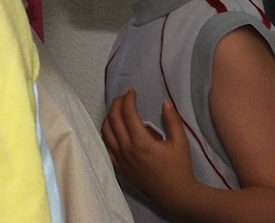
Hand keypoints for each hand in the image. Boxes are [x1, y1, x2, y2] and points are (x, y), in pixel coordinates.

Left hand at [103, 90, 196, 209]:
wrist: (176, 194)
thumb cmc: (180, 168)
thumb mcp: (181, 143)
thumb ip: (173, 120)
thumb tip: (165, 102)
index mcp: (142, 142)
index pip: (128, 113)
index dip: (128, 99)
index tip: (132, 92)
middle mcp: (127, 149)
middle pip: (113, 119)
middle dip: (117, 104)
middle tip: (125, 97)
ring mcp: (120, 158)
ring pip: (105, 131)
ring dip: (109, 116)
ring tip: (118, 110)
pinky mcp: (119, 166)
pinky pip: (105, 146)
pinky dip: (105, 133)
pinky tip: (111, 128)